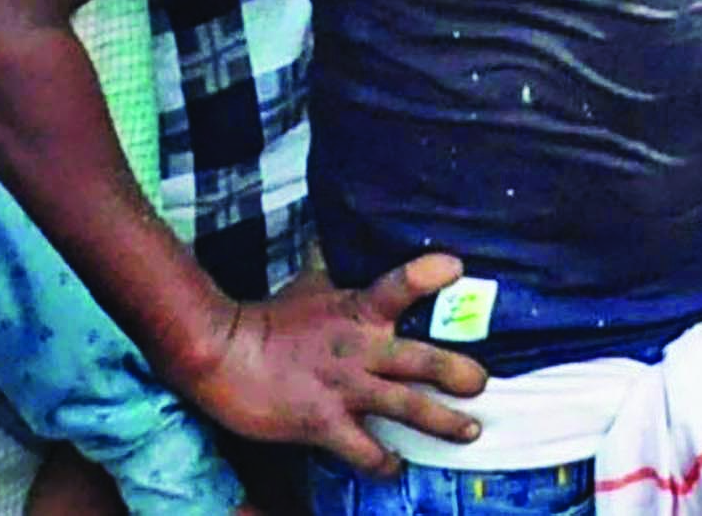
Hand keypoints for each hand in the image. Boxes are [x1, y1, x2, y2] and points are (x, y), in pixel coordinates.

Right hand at [174, 257, 487, 471]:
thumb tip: (345, 232)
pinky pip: (362, 449)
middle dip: (459, 373)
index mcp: (359, 309)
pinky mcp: (321, 422)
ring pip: (406, 407)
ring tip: (470, 430)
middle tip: (483, 383)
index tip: (456, 267)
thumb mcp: (311, 283)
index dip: (429, 274)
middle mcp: (361, 349)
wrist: (217, 353)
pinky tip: (397, 470)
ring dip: (442, 422)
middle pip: (423, 360)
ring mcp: (344, 388)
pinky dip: (383, 462)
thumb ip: (339, 268)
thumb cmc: (268, 318)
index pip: (401, 283)